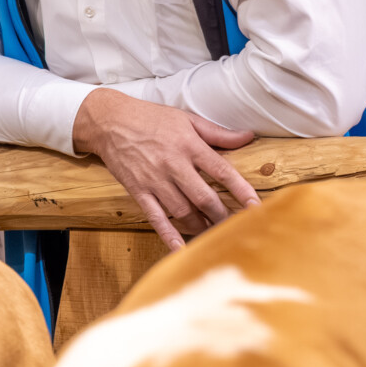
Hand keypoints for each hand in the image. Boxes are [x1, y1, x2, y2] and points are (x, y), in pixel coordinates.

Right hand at [72, 88, 260, 247]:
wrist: (108, 121)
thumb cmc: (150, 118)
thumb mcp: (186, 119)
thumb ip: (218, 132)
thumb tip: (248, 137)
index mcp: (189, 146)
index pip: (222, 171)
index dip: (241, 190)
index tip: (256, 207)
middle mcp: (173, 165)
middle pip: (204, 198)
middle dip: (222, 216)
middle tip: (237, 228)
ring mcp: (154, 180)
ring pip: (183, 211)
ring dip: (201, 226)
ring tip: (214, 234)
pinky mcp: (138, 190)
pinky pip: (155, 216)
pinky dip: (168, 234)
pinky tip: (179, 248)